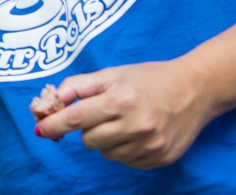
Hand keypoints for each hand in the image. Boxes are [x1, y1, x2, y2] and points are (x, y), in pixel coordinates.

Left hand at [34, 58, 216, 169]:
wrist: (195, 90)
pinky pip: (126, 162)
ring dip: (106, 140)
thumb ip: (80, 85)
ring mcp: (150, 145)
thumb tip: (54, 100)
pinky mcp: (160, 158)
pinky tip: (137, 132)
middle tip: (102, 113)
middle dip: (87, 128)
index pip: (77, 118)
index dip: (55, 124)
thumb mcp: (113, 73)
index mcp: (121, 99)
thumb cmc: (149, 78)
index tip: (40, 130)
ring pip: (106, 154)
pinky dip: (125, 149)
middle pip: (88, 140)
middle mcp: (136, 125)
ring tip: (124, 121)